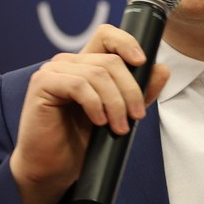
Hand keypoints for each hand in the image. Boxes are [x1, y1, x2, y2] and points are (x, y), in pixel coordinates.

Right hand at [9, 25, 171, 203]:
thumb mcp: (119, 114)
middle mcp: (68, 62)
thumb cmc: (81, 141)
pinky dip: (95, 104)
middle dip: (130, 90)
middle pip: (110, 61)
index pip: (106, 36)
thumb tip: (161, 69)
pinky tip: (99, 122)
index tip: (142, 63)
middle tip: (136, 116)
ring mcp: (53, 71)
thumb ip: (139, 92)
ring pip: (97, 73)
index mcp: (85, 65)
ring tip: (119, 127)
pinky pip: (78, 85)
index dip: (127, 42)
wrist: (54, 167)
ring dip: (115, 102)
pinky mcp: (42, 84)